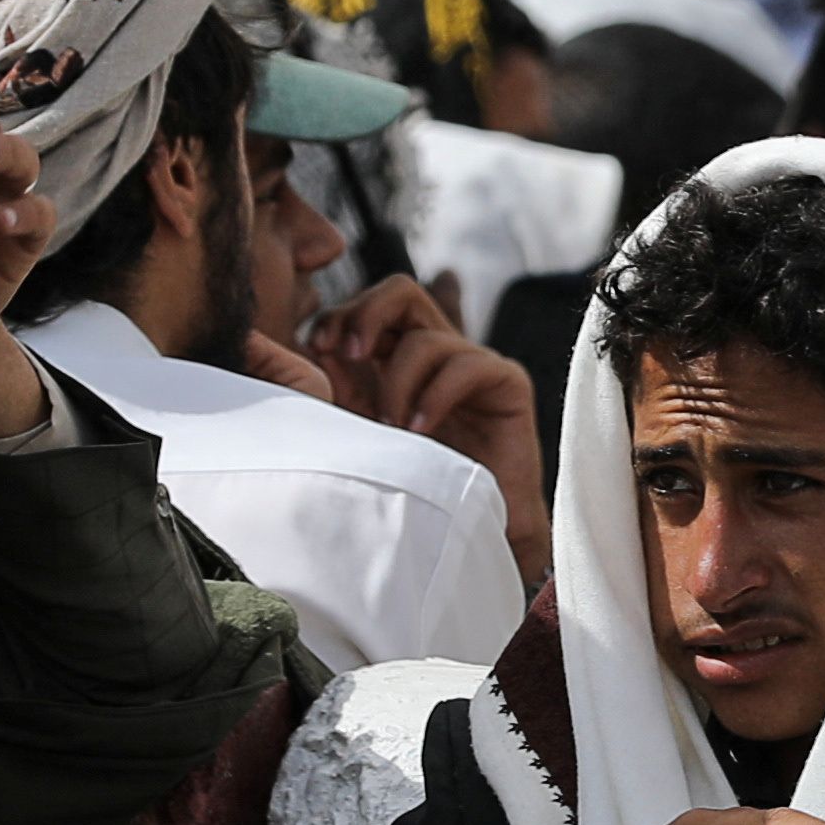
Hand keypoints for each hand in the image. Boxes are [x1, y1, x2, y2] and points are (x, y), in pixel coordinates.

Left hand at [302, 275, 553, 583]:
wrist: (468, 532)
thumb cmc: (414, 487)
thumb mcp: (363, 430)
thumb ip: (343, 388)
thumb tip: (318, 344)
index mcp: (400, 357)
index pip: (370, 308)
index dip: (340, 316)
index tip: (317, 348)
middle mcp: (439, 352)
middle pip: (401, 291)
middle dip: (366, 315)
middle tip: (347, 353)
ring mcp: (475, 363)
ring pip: (425, 337)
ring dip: (396, 384)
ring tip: (394, 429)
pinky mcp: (507, 382)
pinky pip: (466, 365)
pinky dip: (433, 398)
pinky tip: (420, 432)